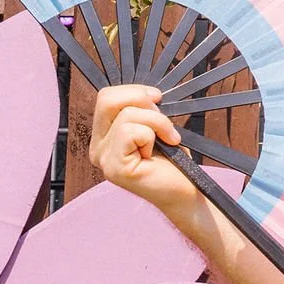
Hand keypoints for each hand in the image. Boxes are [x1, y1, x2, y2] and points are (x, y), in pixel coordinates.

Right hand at [88, 84, 199, 215]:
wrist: (185, 192)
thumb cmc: (173, 161)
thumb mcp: (155, 124)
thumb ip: (141, 108)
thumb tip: (147, 93)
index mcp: (104, 136)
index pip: (106, 97)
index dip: (135, 92)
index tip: (158, 101)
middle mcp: (97, 147)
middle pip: (107, 99)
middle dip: (142, 100)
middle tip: (162, 119)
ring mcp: (103, 159)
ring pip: (126, 114)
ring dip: (156, 123)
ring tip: (166, 141)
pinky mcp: (114, 168)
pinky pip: (131, 131)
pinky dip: (152, 135)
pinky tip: (156, 153)